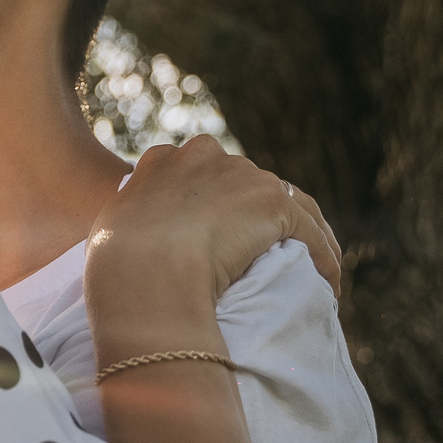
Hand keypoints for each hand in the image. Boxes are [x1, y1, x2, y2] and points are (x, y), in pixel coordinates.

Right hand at [86, 137, 340, 304]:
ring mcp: (241, 176)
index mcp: (162, 162)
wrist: (142, 268)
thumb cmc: (116, 265)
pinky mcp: (274, 203)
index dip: (217, 204)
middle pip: (250, 184)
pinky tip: (329, 285)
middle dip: (261, 218)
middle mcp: (205, 157)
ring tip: (313, 275)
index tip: (222, 235)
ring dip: (304, 238)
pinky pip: (310, 233)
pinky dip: (323, 258)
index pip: (203, 175)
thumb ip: (132, 229)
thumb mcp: (113, 235)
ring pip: (289, 205)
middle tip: (268, 257)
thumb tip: (133, 252)